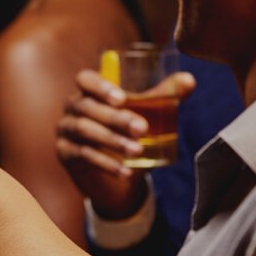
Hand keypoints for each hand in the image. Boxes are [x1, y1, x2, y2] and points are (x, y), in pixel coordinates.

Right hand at [56, 69, 193, 219]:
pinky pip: (83, 156)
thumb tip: (189, 80)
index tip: (123, 98)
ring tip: (137, 151)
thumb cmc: (129, 134)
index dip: (100, 86)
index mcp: (90, 91)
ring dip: (112, 140)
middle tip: (142, 128)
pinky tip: (125, 171)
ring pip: (84, 131)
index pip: (85, 79)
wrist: (115, 175)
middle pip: (87, 106)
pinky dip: (106, 163)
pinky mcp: (65, 154)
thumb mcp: (146, 114)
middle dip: (115, 117)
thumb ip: (164, 95)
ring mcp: (65, 131)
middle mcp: (73, 108)